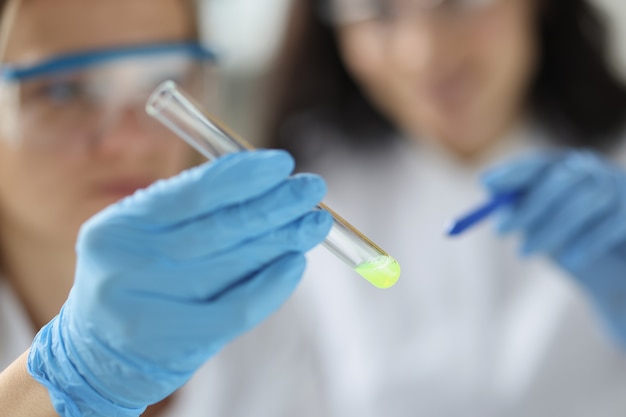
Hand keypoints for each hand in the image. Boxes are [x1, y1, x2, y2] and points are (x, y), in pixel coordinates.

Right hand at [27, 150, 332, 415]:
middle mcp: (128, 265)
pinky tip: (295, 263)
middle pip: (218, 227)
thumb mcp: (144, 239)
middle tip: (313, 189)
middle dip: (274, 204)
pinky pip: (237, 308)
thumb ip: (193, 211)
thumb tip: (265, 184)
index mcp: (119, 227)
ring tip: (315, 223)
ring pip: (233, 265)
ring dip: (282, 239)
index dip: (243, 176)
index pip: (192, 193)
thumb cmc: (135, 282)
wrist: (99, 356)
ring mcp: (149, 308)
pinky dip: (272, 284)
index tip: (283, 164)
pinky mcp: (175, 344)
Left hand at [482, 150, 625, 345]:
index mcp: (567, 168)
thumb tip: (490, 195)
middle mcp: (594, 171)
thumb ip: (520, 206)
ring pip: (580, 204)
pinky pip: (608, 224)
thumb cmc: (571, 239)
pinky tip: (569, 261)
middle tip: (498, 231)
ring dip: (547, 231)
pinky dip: (585, 243)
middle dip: (525, 207)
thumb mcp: (540, 222)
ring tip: (523, 253)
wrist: (618, 270)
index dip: (512, 172)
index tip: (486, 185)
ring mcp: (617, 187)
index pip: (538, 163)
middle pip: (558, 180)